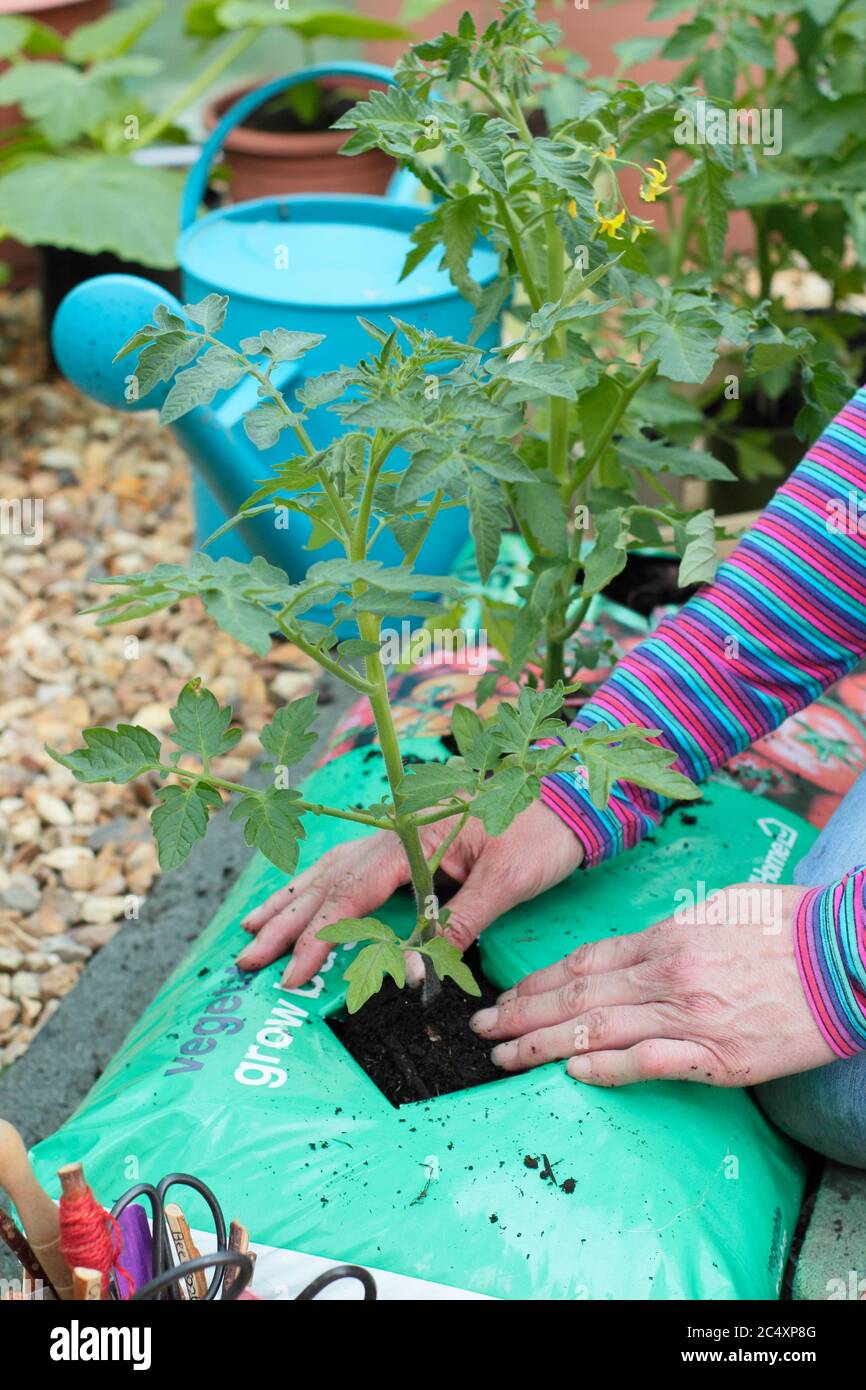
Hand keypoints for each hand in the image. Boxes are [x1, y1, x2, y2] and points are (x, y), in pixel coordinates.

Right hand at [237, 799, 583, 988]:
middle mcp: (396, 830)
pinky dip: (322, 883)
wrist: (572, 797)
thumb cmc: (545, 832)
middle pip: (329, 880)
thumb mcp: (507, 881)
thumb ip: (459, 924)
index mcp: (412, 836)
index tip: (292, 974)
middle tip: (248, 959)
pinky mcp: (410, 840)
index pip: (352, 894)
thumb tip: (415, 971)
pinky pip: (353, 863)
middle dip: (287, 922)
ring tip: (253, 926)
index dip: (317, 937)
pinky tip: (304, 894)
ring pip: (333, 869)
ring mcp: (399, 832)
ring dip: (293, 900)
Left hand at [471, 883, 836, 1086]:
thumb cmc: (788, 925)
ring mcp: (690, 1015)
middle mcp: (666, 973)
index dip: (537, 981)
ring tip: (503, 1056)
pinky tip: (572, 1075)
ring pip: (598, 1029)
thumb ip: (670, 932)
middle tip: (479, 1030)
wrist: (846, 954)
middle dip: (522, 1014)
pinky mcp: (721, 1056)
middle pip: (576, 995)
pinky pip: (651, 1062)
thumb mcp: (719, 909)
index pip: (582, 961)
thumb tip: (635, 950)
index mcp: (665, 936)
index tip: (504, 995)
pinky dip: (607, 1068)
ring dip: (543, 1044)